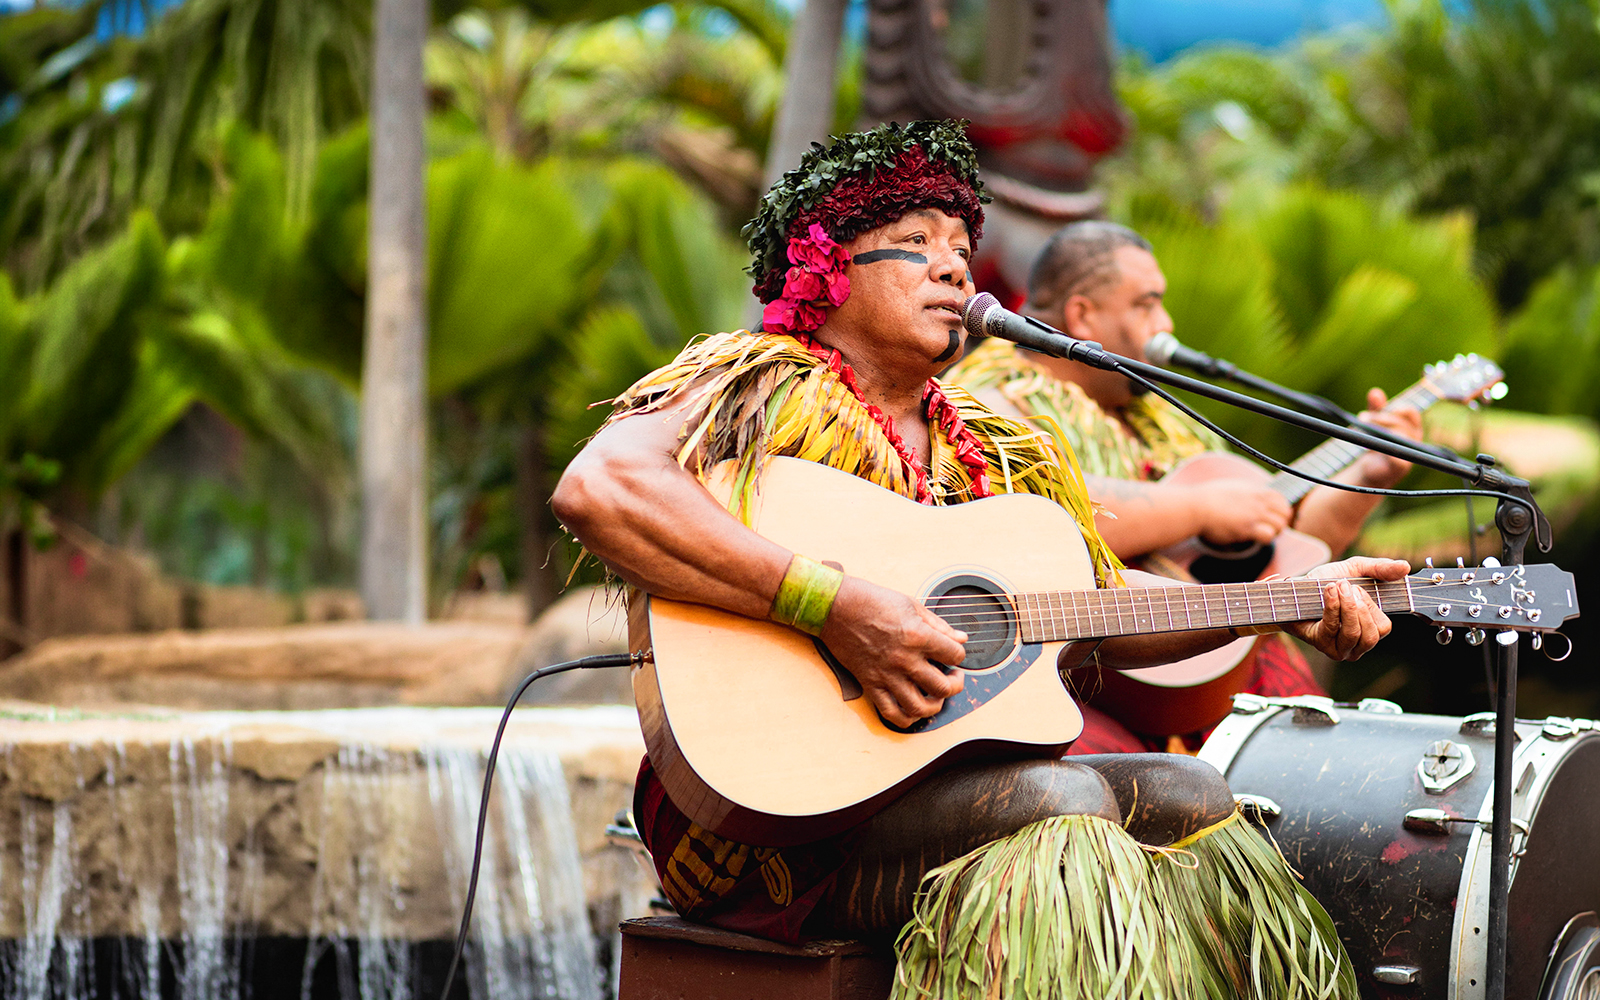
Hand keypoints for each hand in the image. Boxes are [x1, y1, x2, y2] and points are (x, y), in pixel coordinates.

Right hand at [819, 576, 966, 727]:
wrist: (835, 607)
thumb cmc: (872, 601)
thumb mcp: (911, 605)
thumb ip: (939, 625)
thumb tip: (961, 638)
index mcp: (917, 636)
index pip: (955, 655)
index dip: (959, 654)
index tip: (953, 652)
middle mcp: (904, 660)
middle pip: (944, 687)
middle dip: (955, 683)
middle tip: (952, 676)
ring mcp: (887, 675)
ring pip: (920, 707)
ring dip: (935, 705)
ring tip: (936, 695)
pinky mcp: (870, 683)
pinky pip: (890, 713)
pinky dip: (906, 719)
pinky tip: (913, 710)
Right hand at [1192, 480, 1293, 545]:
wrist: (1195, 507)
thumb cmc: (1207, 498)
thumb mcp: (1231, 487)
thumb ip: (1245, 491)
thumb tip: (1250, 493)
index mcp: (1254, 490)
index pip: (1281, 499)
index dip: (1280, 510)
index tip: (1271, 517)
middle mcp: (1257, 501)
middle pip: (1285, 513)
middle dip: (1280, 522)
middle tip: (1268, 528)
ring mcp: (1253, 514)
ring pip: (1280, 525)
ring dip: (1273, 532)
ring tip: (1261, 534)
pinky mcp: (1246, 528)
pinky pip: (1269, 535)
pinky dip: (1265, 539)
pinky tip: (1254, 538)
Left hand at [1285, 556, 1410, 659]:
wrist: (1296, 587)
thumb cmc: (1329, 581)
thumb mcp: (1358, 569)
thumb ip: (1382, 569)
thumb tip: (1406, 567)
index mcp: (1369, 631)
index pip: (1383, 628)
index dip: (1372, 607)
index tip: (1357, 588)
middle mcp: (1355, 646)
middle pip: (1369, 636)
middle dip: (1360, 607)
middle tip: (1347, 586)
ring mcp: (1337, 648)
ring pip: (1353, 634)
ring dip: (1346, 606)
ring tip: (1337, 587)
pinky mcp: (1319, 643)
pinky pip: (1332, 628)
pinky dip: (1332, 606)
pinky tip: (1329, 590)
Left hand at [1353, 388, 1422, 487]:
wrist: (1368, 471)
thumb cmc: (1374, 445)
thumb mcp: (1374, 424)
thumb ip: (1376, 409)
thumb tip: (1375, 392)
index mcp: (1411, 428)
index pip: (1411, 413)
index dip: (1397, 408)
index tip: (1378, 409)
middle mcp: (1414, 440)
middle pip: (1403, 423)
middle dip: (1381, 418)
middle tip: (1362, 417)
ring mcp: (1409, 454)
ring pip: (1400, 437)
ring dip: (1379, 432)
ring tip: (1361, 431)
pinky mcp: (1401, 467)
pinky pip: (1398, 457)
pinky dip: (1384, 450)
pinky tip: (1370, 446)